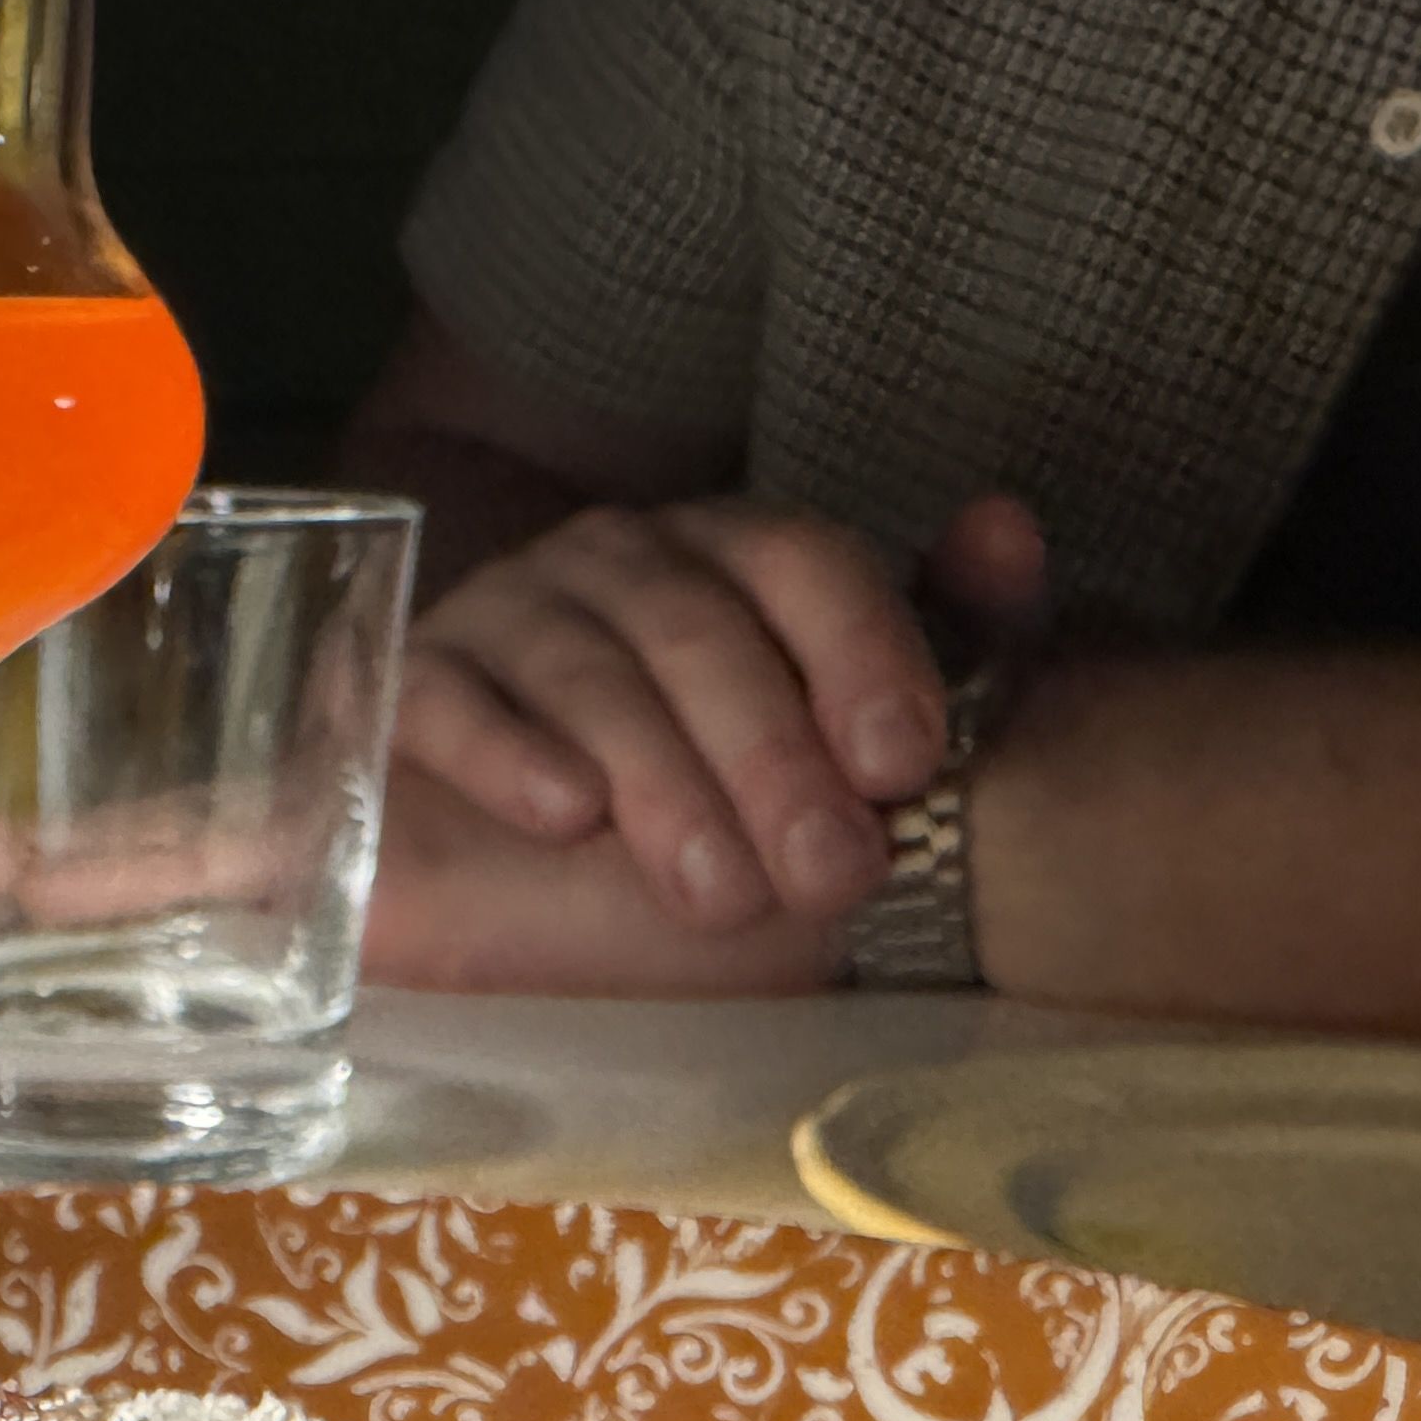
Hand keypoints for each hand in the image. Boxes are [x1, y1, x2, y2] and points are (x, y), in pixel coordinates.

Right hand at [390, 492, 1047, 945]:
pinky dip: (505, 752)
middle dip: (773, 758)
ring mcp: (512, 612)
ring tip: (716, 887)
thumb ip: (944, 631)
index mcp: (734, 556)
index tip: (905, 768)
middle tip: (828, 876)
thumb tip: (1007, 533)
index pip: (804, 565)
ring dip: (660, 779)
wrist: (502, 817)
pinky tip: (565, 812)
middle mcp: (623, 561)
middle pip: (699, 630)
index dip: (861, 656)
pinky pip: (448, 699)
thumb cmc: (707, 779)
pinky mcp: (414, 682)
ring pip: (587, 669)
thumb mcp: (841, 719)